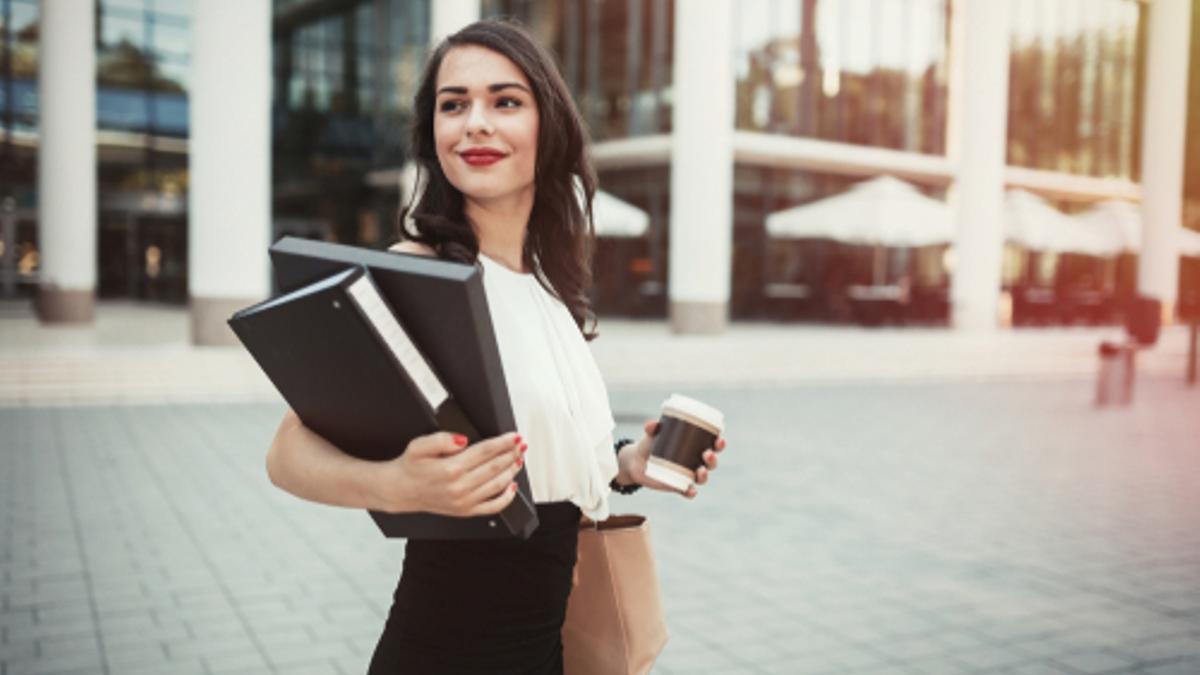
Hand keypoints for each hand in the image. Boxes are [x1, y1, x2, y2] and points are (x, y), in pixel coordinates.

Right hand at [373, 431, 525, 515]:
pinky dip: (506, 497)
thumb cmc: (410, 467)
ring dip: (511, 470)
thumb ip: (441, 439)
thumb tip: (462, 440)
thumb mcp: (419, 445)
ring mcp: (464, 501)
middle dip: (511, 454)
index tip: (514, 436)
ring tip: (518, 459)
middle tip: (521, 445)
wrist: (399, 491)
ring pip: (497, 484)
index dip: (503, 442)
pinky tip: (512, 486)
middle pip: (495, 467)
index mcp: (450, 468)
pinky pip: (492, 507)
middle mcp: (459, 486)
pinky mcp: (465, 511)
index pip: (485, 451)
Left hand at [617, 420, 726, 498]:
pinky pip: (688, 492)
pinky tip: (691, 491)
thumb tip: (652, 424)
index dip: (719, 444)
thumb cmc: (650, 443)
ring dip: (705, 475)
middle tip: (707, 454)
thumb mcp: (652, 434)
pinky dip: (691, 492)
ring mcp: (687, 475)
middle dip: (713, 459)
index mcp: (694, 446)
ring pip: (702, 477)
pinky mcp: (678, 486)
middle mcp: (694, 461)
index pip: (712, 445)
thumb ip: (652, 428)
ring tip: (701, 470)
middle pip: (711, 462)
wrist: (637, 461)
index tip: (720, 440)